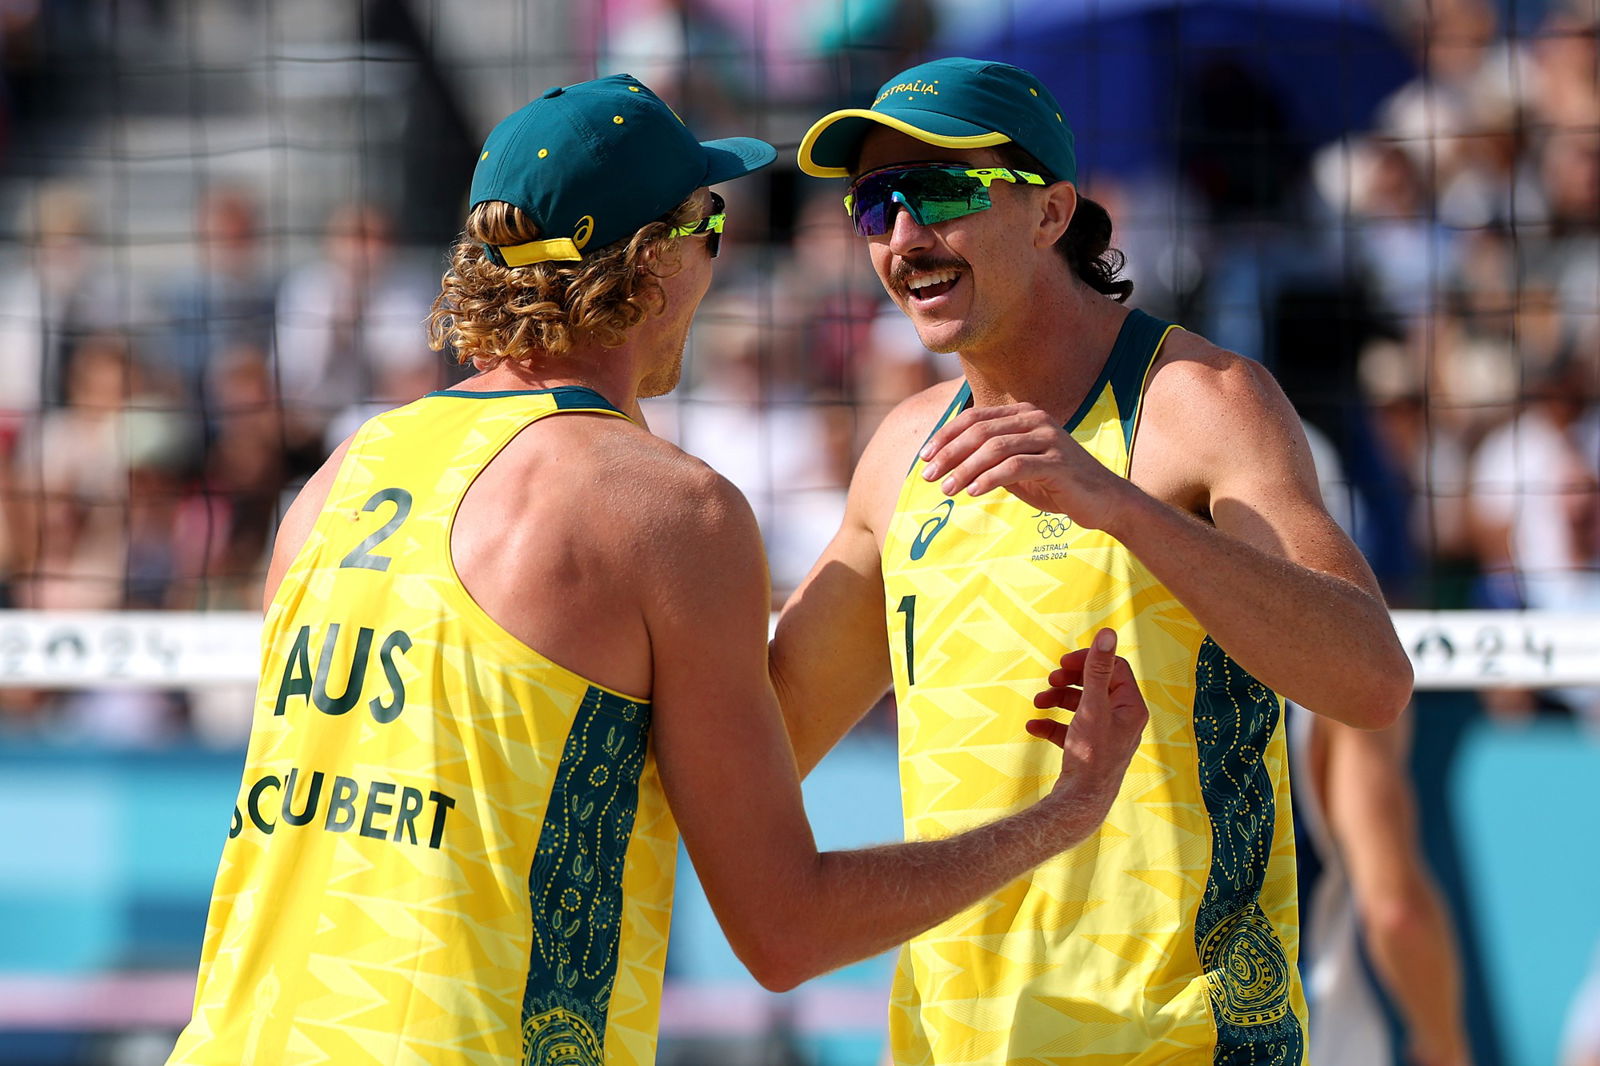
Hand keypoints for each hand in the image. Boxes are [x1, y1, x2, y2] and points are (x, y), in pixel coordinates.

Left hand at [917, 403, 1129, 529]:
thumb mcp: (1017, 468)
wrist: (1103, 501)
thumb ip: (989, 459)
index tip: (924, 458)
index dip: (946, 436)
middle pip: (980, 431)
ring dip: (965, 469)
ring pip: (995, 448)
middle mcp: (1036, 420)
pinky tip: (973, 492)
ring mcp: (1049, 439)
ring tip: (947, 490)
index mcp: (1024, 415)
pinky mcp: (1058, 463)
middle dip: (949, 454)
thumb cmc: (1056, 484)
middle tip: (929, 476)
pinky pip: (1015, 466)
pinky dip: (989, 478)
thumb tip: (947, 463)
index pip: (975, 418)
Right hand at [1028, 628, 1147, 819]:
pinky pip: (1069, 729)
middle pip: (1096, 685)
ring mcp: (1106, 736)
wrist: (1081, 803)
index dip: (1088, 660)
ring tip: (1038, 702)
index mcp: (1131, 707)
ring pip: (1080, 706)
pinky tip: (1033, 726)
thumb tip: (1108, 631)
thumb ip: (1097, 669)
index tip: (1063, 663)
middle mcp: (1123, 720)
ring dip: (1057, 700)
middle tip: (1050, 679)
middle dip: (1069, 680)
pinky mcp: (1088, 750)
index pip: (1114, 668)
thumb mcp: (1092, 706)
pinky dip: (1052, 724)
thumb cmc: (1091, 754)